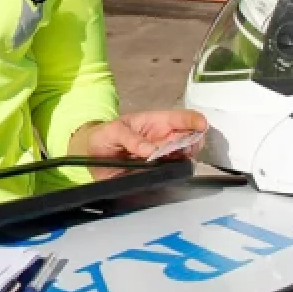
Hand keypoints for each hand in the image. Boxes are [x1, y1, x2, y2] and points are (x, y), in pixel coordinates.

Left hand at [71, 110, 208, 179]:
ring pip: (185, 156)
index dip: (194, 121)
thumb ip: (130, 139)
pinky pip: (172, 172)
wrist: (91, 154)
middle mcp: (164, 139)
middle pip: (190, 139)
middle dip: (193, 143)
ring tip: (170, 159)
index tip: (201, 126)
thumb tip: (151, 151)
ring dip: (184, 158)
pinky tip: (167, 171)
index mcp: (155, 122)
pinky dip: (174, 173)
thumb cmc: (104, 136)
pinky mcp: (158, 172)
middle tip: (183, 149)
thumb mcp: (112, 131)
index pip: (181, 118)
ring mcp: (162, 156)